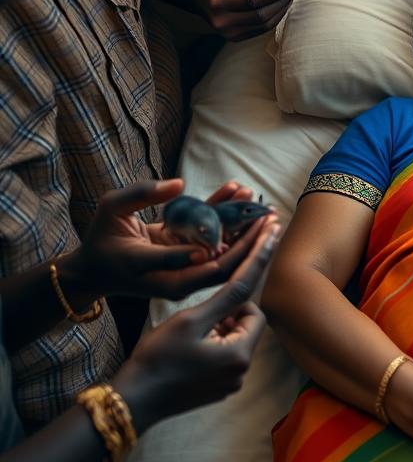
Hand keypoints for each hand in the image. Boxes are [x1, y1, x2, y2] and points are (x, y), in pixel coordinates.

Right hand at [75, 179, 278, 301]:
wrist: (96, 272)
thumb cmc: (101, 237)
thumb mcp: (110, 209)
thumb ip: (141, 195)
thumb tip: (179, 184)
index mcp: (145, 267)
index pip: (182, 262)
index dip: (208, 249)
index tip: (228, 236)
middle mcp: (169, 277)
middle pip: (216, 266)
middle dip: (247, 242)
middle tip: (267, 215)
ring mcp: (182, 275)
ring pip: (221, 258)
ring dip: (244, 232)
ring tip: (261, 203)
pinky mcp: (189, 267)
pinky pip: (215, 247)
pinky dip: (229, 225)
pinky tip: (238, 195)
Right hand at [114, 219, 280, 430]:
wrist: (132, 400)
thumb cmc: (157, 357)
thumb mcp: (191, 320)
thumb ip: (226, 298)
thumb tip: (250, 281)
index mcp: (239, 352)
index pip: (253, 301)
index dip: (257, 264)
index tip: (268, 235)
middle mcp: (242, 369)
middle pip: (246, 320)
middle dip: (229, 309)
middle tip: (200, 310)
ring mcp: (230, 380)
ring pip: (235, 335)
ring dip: (219, 324)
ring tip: (190, 329)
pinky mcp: (218, 386)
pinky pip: (225, 352)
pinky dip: (213, 340)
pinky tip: (189, 341)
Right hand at [182, 0, 298, 40]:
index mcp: (219, 2)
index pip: (254, 1)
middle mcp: (222, 21)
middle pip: (261, 15)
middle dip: (282, 2)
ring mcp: (228, 33)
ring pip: (264, 25)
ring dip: (281, 10)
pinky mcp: (234, 38)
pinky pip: (261, 30)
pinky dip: (273, 18)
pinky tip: (279, 5)